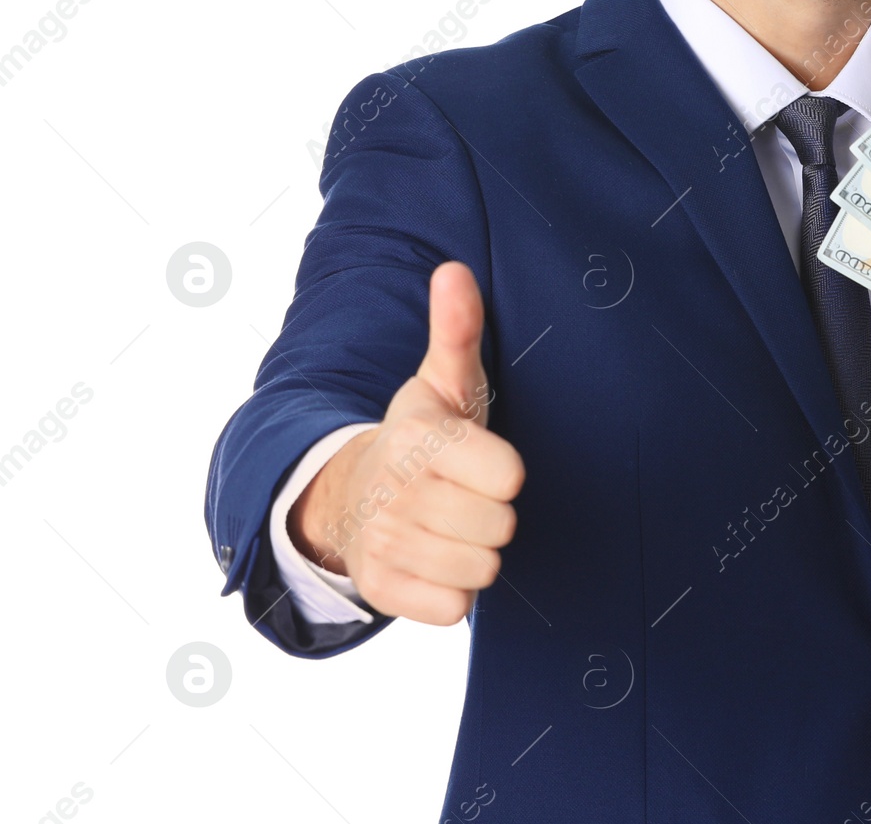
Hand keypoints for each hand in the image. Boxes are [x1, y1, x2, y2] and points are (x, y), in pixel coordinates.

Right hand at [288, 261, 525, 623]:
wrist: (352, 496)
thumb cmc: (420, 436)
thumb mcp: (442, 381)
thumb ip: (457, 330)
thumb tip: (453, 270)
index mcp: (417, 439)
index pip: (509, 476)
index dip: (504, 471)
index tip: (481, 461)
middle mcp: (395, 493)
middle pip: (501, 526)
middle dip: (494, 513)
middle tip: (466, 495)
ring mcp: (384, 545)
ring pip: (482, 569)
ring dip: (477, 552)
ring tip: (452, 525)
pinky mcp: (382, 591)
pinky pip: (455, 608)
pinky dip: (455, 590)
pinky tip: (437, 559)